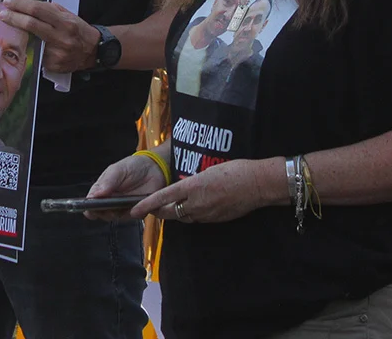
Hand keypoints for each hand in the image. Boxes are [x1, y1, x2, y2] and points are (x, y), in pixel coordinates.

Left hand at [0, 0, 98, 73]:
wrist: (92, 51)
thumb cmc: (77, 29)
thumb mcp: (67, 15)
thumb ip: (48, 11)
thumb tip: (25, 6)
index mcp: (65, 22)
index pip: (38, 10)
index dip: (20, 5)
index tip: (8, 1)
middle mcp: (62, 37)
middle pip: (31, 25)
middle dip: (13, 18)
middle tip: (2, 14)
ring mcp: (57, 53)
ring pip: (31, 41)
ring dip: (20, 35)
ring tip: (13, 29)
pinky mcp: (54, 65)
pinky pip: (37, 55)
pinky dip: (32, 49)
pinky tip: (30, 45)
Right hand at [83, 154, 167, 220]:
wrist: (154, 167)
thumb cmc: (132, 166)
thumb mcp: (116, 170)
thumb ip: (106, 182)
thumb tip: (93, 195)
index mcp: (103, 190)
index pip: (92, 203)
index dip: (89, 208)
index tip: (90, 210)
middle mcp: (112, 201)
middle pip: (102, 213)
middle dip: (103, 213)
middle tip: (107, 207)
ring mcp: (124, 207)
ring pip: (117, 217)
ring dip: (118, 214)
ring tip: (120, 206)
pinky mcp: (137, 210)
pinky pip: (133, 217)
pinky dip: (134, 213)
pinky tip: (135, 205)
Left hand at [133, 158, 278, 223]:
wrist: (258, 184)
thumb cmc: (234, 170)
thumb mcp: (207, 171)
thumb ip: (192, 182)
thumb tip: (182, 190)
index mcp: (192, 187)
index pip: (162, 198)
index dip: (146, 205)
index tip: (133, 210)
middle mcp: (196, 203)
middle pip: (168, 212)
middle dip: (157, 211)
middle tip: (149, 208)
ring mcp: (206, 214)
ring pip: (182, 217)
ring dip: (173, 213)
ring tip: (167, 208)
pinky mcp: (215, 220)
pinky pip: (196, 220)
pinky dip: (189, 215)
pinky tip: (191, 209)